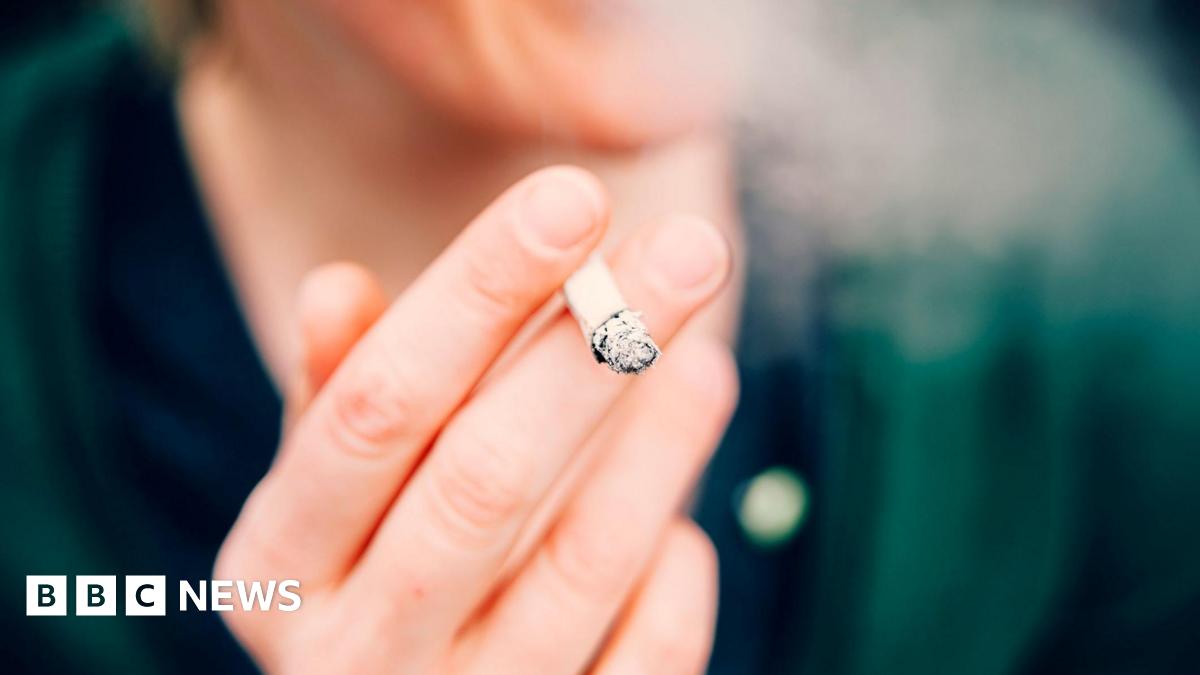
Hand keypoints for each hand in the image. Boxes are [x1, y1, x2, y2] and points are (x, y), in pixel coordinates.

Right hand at [216, 166, 736, 673]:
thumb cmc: (367, 579)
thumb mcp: (325, 503)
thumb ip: (336, 400)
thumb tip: (334, 284)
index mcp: (277, 569)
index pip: (377, 407)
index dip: (477, 295)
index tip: (575, 199)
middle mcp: (352, 654)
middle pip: (485, 478)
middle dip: (593, 351)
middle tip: (692, 249)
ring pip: (578, 565)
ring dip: (658, 449)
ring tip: (706, 360)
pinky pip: (641, 664)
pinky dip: (674, 584)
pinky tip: (683, 530)